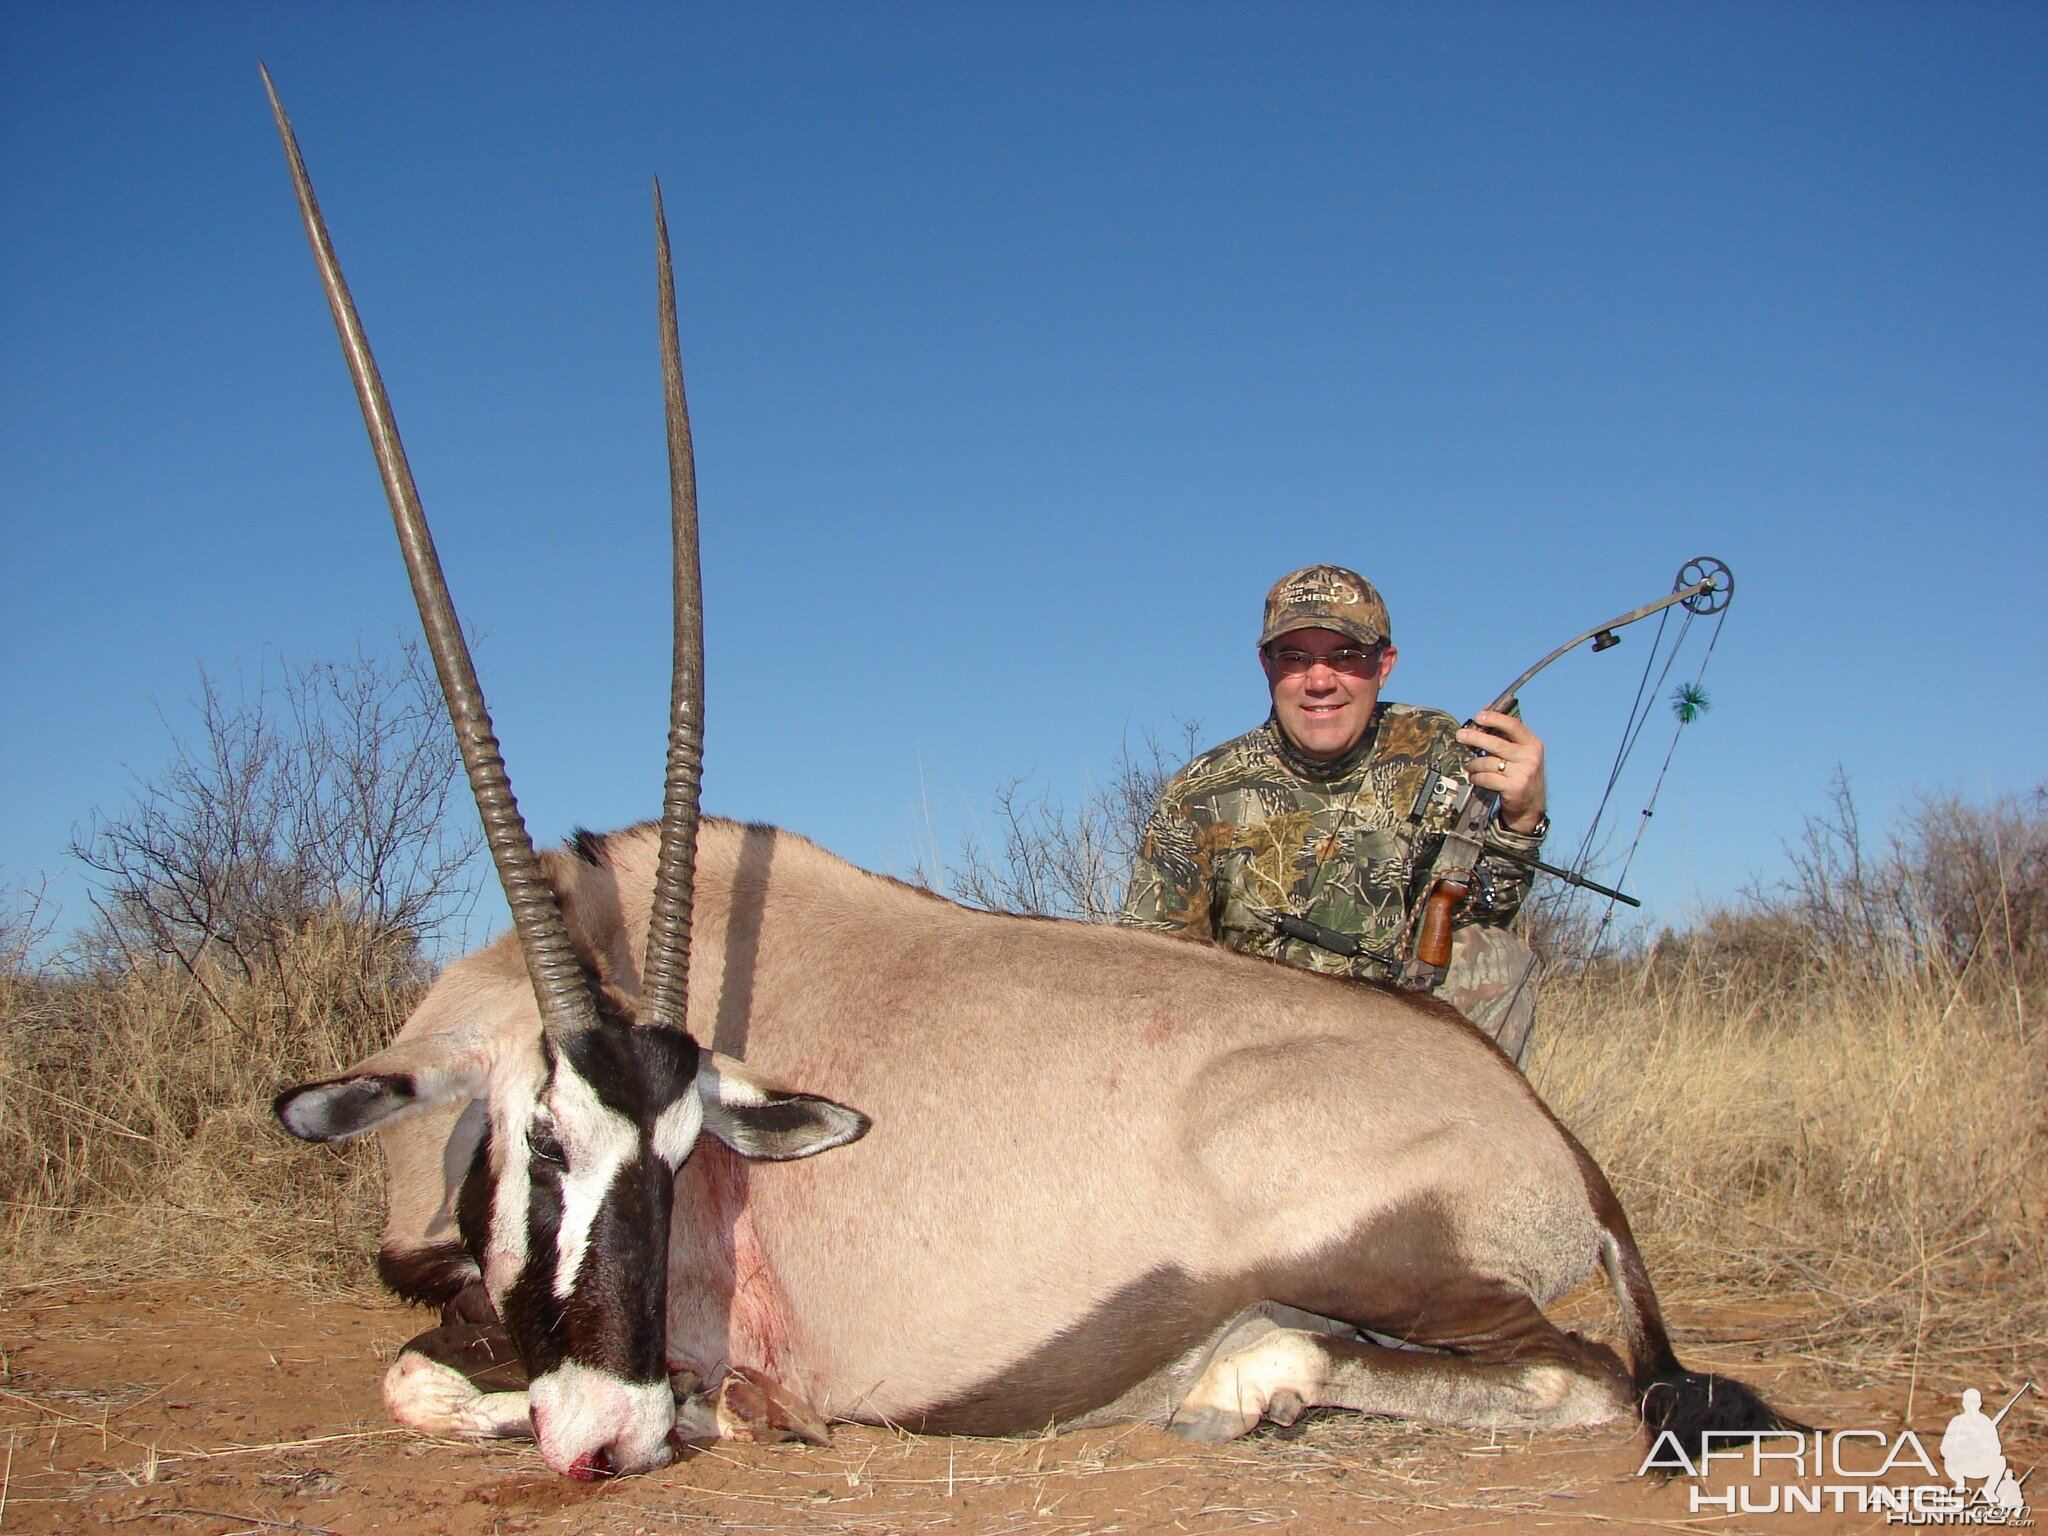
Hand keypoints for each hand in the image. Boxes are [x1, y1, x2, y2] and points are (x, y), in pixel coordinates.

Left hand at [1457, 710, 1546, 833]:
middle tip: (1461, 736)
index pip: (1513, 725)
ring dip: (1474, 764)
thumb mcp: (1521, 753)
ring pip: (1488, 762)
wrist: (1531, 806)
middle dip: (1475, 738)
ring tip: (1470, 766)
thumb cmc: (1521, 774)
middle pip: (1496, 743)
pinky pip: (1486, 778)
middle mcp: (1530, 757)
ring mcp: (1523, 773)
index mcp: (1533, 744)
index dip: (1495, 719)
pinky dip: (1476, 777)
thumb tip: (1486, 708)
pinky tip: (1475, 777)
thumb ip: (1505, 734)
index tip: (1478, 716)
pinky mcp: (1514, 788)